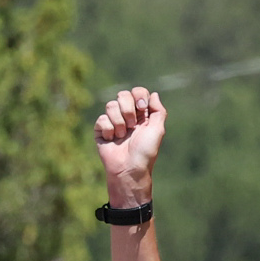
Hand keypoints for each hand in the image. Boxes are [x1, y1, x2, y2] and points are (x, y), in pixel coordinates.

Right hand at [95, 86, 165, 206]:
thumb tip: (154, 94)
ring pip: (111, 105)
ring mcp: (113, 121)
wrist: (129, 168)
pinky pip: (102, 119)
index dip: (138, 96)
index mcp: (142, 113)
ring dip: (119, 122)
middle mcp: (127, 115)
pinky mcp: (101, 129)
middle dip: (128, 110)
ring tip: (122, 136)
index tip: (142, 108)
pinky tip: (112, 139)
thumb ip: (158, 110)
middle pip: (123, 95)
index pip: (138, 92)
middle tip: (132, 126)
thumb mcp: (158, 130)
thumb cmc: (145, 151)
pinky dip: (108, 130)